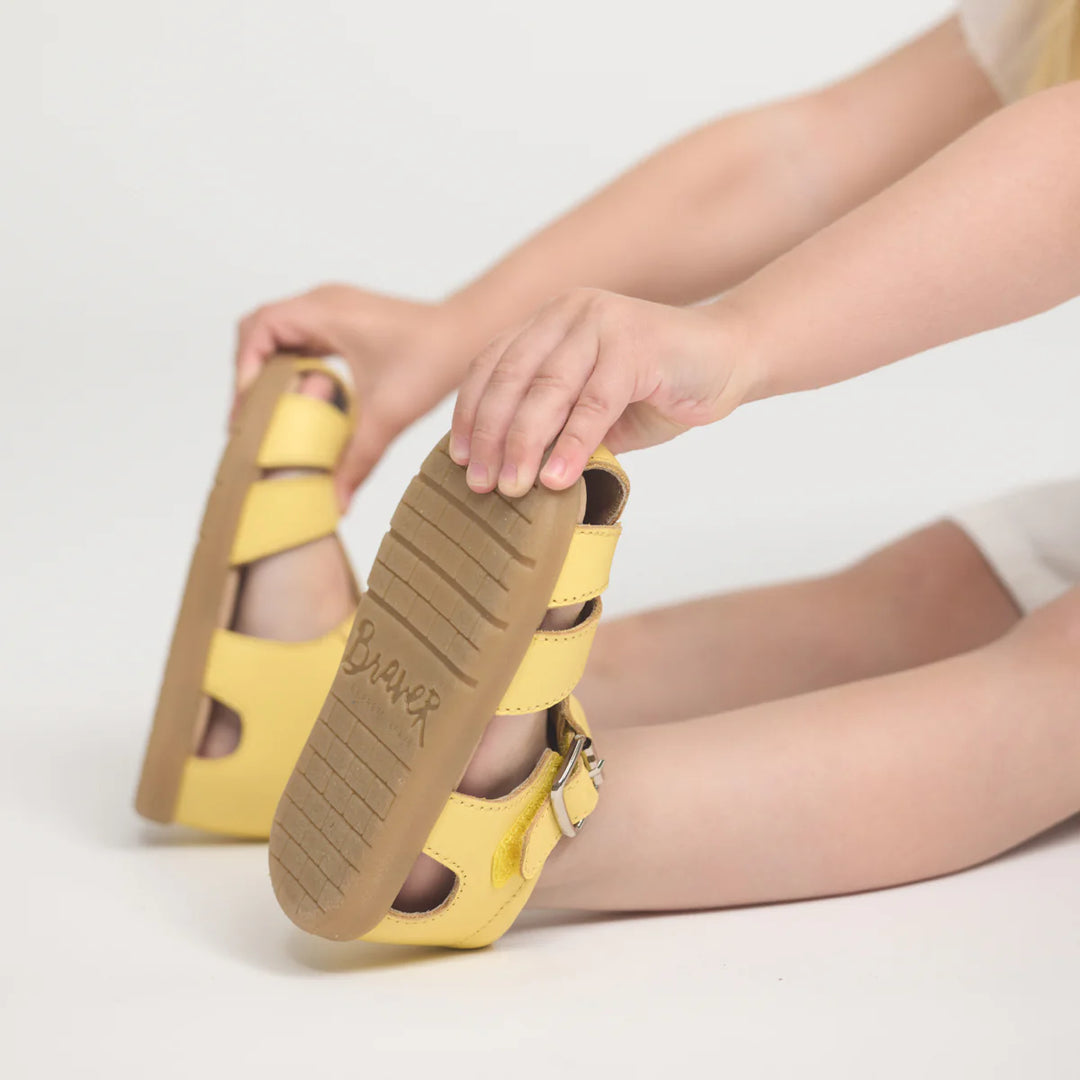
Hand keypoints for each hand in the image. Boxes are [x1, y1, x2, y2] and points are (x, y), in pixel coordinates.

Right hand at [234, 284, 471, 505]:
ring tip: (267, 414)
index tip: (248, 411)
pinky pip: (299, 337)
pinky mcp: (343, 320)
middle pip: (258, 330)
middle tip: (251, 420)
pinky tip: (297, 398)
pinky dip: (288, 364)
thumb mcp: (388, 415)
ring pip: (276, 333)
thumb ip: (357, 460)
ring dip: (266, 369)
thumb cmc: (433, 361)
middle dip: (248, 373)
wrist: (469, 336)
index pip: (259, 329)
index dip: (244, 369)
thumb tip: (336, 503)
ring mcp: (332, 307)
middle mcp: (323, 302)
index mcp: (325, 311)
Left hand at [449, 288, 750, 495]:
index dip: (471, 414)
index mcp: (550, 323)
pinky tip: (557, 478)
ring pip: (547, 391)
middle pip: (511, 379)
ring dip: (524, 445)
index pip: (492, 366)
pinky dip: (572, 445)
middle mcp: (569, 314)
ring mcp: (602, 324)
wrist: (732, 358)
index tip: (460, 459)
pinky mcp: (636, 346)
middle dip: (491, 437)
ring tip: (512, 488)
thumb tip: (508, 470)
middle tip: (481, 485)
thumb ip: (555, 424)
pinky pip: (594, 403)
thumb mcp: (594, 407)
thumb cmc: (660, 387)